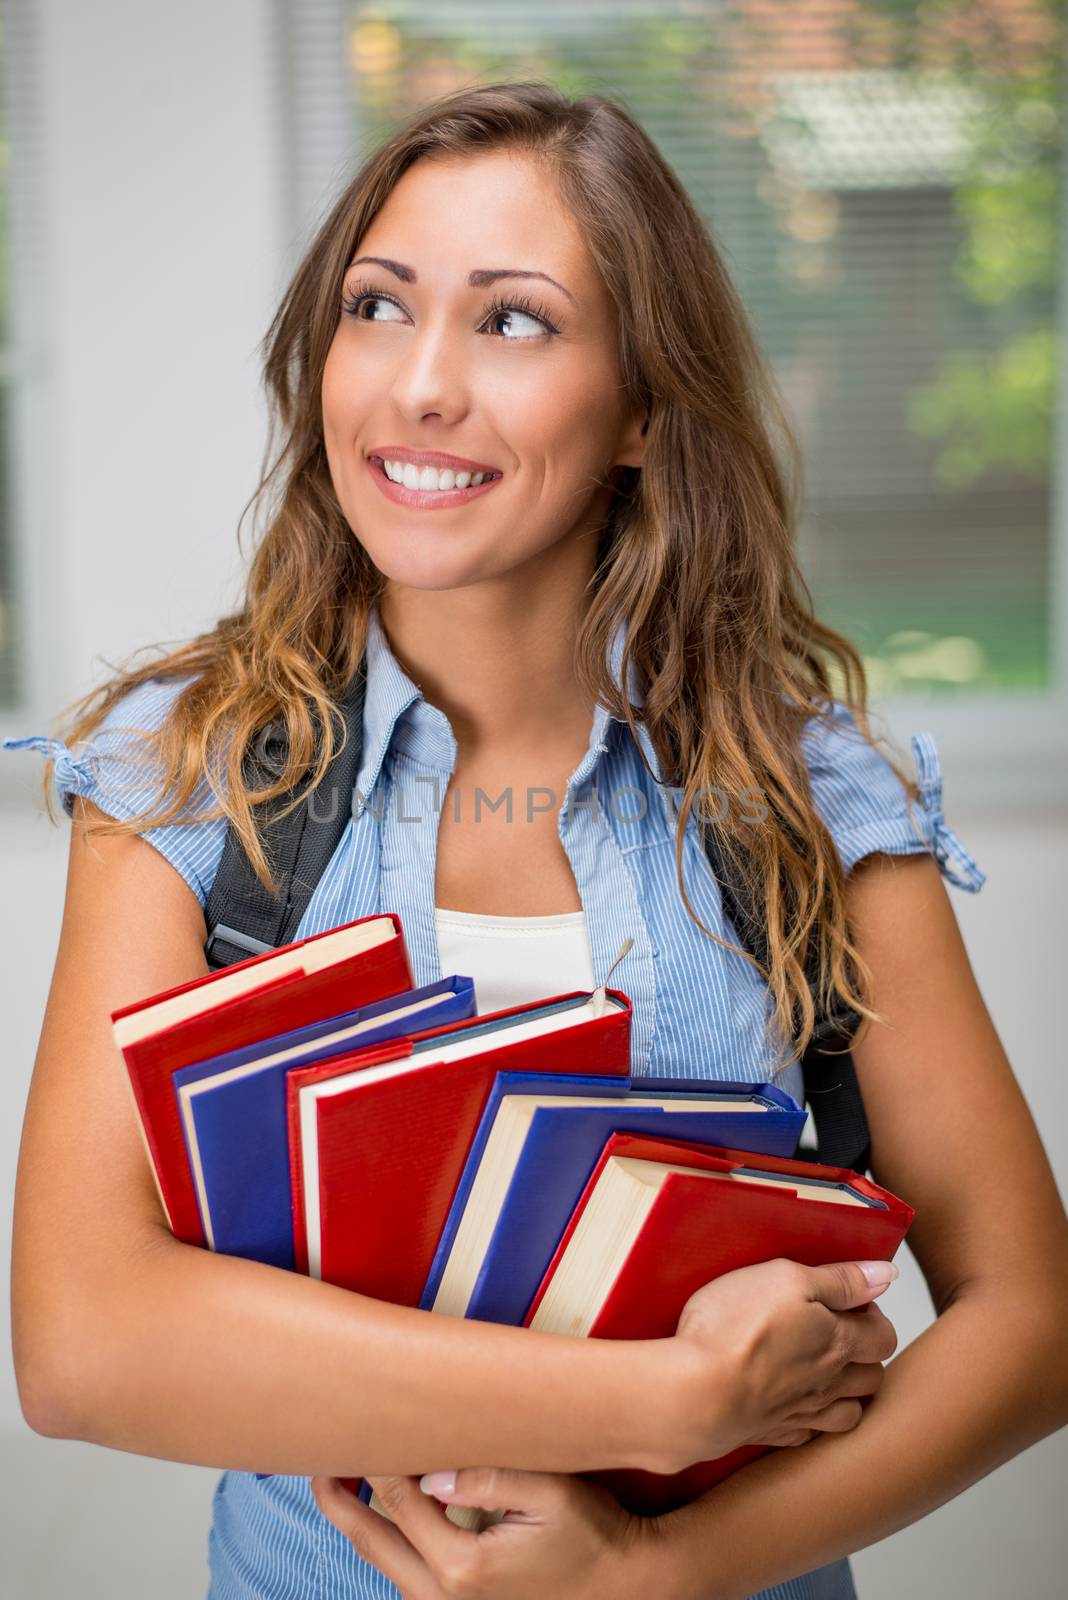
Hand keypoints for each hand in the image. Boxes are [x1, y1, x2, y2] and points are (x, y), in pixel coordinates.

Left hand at [310, 1468, 651, 1599]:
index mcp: (462, 1566)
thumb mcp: (552, 1496)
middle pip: (371, 1539)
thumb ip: (490, 1477)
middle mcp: (445, 1597)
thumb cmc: (594, 1537)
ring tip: (337, 1479)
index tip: (357, 1419)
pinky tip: (383, 1515)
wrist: (627, 1589)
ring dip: (358, 1520)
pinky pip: (404, 1575)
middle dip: (337, 1497)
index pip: (399, 1498)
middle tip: (314, 1458)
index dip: (374, 1456)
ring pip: (383, 1561)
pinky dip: (385, 1541)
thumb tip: (433, 1469)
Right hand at [661, 1257, 899, 1471]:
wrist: (696, 1393)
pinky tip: (796, 1404)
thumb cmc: (736, 1328)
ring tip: (825, 1370)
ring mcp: (802, 1413)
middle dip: (865, 1353)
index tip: (849, 1301)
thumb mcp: (787, 1279)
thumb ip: (839, 1279)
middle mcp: (828, 1383)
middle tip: (838, 1331)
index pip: (884, 1336)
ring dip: (848, 1392)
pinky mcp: (773, 1433)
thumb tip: (885, 1275)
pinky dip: (813, 1421)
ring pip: (849, 1411)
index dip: (873, 1315)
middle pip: (873, 1376)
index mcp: (838, 1343)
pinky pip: (811, 1434)